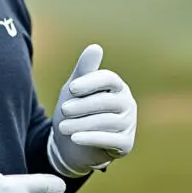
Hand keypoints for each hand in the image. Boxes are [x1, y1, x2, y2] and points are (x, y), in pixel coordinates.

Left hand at [47, 44, 136, 176]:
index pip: (109, 79)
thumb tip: (95, 47)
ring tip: (62, 127)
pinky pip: (110, 140)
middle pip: (107, 101)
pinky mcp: (126, 144)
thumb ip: (85, 69)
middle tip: (63, 110)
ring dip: (82, 124)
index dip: (91, 82)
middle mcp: (127, 103)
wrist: (73, 146)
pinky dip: (91, 138)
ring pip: (106, 122)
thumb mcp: (76, 90)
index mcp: (117, 87)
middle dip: (82, 106)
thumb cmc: (76, 111)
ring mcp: (129, 124)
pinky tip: (75, 138)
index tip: (72, 88)